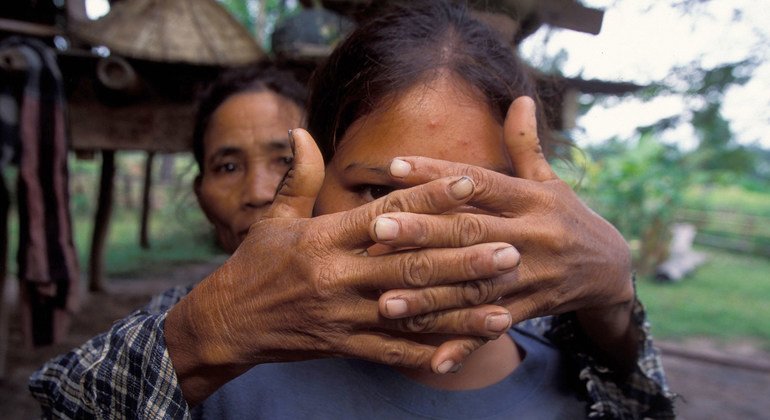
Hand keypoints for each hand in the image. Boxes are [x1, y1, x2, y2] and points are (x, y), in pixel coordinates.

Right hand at [165, 129, 517, 404]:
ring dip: (460, 311)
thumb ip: (297, 177)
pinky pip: (393, 352)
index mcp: (324, 238)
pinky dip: (431, 352)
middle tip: (510, 250)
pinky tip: (465, 350)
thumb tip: (303, 132)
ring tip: (504, 307)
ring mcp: (343, 315)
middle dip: (463, 259)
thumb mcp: (271, 218)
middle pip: (410, 267)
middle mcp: (337, 276)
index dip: (429, 196)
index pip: (387, 213)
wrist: (226, 323)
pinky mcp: (344, 345)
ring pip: (411, 314)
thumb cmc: (253, 265)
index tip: (468, 181)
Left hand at [371, 97, 636, 366]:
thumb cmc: (568, 217)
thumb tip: (521, 97)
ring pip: (475, 286)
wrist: (612, 270)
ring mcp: (532, 276)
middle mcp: (532, 236)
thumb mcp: (552, 181)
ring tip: (386, 299)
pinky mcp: (530, 309)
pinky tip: (434, 360)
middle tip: (378, 228)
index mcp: (532, 199)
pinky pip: (493, 327)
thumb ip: (526, 145)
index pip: (479, 183)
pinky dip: (465, 344)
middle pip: (471, 233)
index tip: (395, 166)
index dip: (438, 174)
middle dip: (424, 232)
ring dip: (431, 295)